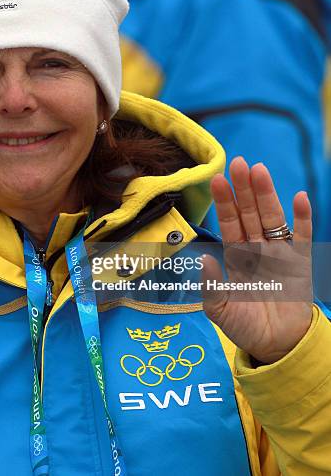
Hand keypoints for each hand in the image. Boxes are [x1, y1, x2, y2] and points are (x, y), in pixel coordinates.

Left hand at [203, 157, 312, 364]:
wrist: (277, 346)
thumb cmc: (245, 327)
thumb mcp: (220, 310)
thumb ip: (212, 287)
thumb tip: (206, 260)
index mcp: (236, 257)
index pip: (229, 223)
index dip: (223, 202)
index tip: (217, 180)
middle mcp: (257, 249)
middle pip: (249, 213)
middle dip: (243, 189)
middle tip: (238, 162)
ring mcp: (279, 253)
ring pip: (272, 218)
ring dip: (266, 195)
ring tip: (259, 171)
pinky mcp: (301, 263)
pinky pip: (302, 237)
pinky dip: (303, 218)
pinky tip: (300, 198)